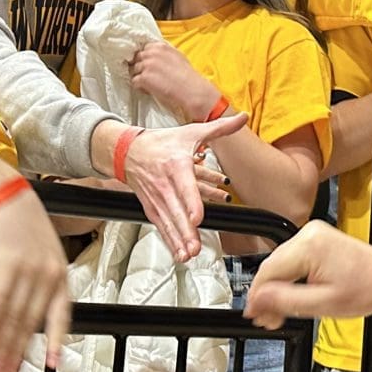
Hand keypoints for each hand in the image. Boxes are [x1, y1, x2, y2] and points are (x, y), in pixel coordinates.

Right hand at [0, 186, 72, 371]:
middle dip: (16, 351)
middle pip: (31, 322)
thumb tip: (25, 310)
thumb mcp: (42, 253)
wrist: (6, 195)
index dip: (55, 340)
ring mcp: (30, 270)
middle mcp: (49, 275)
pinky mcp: (8, 265)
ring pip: (14, 317)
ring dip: (0, 345)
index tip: (52, 363)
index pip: (61, 314)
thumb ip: (39, 281)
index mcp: (60, 274)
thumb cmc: (21, 224)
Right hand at [122, 113, 246, 259]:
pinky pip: (161, 225)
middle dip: (185, 230)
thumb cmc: (163, 142)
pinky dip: (169, 240)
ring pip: (168, 221)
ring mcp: (157, 197)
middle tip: (194, 247)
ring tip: (188, 255)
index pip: (185, 186)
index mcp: (177, 164)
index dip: (191, 203)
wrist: (128, 150)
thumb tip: (243, 117)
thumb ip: (220, 128)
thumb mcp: (192, 132)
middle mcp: (165, 184)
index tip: (198, 217)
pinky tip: (179, 253)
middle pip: (176, 210)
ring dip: (177, 239)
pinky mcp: (151, 207)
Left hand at [129, 40, 215, 119]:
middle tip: (149, 76)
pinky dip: (140, 87)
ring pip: (134, 70)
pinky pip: (134, 82)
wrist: (191, 90)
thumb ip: (164, 53)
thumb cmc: (188, 76)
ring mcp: (146, 65)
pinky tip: (150, 90)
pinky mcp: (143, 78)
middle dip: (141, 67)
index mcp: (160, 47)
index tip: (149, 65)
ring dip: (140, 77)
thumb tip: (156, 56)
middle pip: (137, 58)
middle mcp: (152, 53)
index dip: (146, 58)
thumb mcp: (178, 57)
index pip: (144, 49)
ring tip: (151, 84)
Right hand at [243, 221, 371, 330]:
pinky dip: (289, 278)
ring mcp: (312, 234)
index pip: (267, 272)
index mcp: (308, 246)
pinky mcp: (316, 239)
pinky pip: (292, 259)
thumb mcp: (322, 303)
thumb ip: (285, 301)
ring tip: (279, 314)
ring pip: (280, 264)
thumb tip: (256, 300)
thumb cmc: (366, 289)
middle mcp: (308, 234)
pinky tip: (290, 296)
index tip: (254, 315)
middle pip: (272, 267)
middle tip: (267, 320)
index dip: (257, 297)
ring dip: (277, 289)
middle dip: (267, 296)